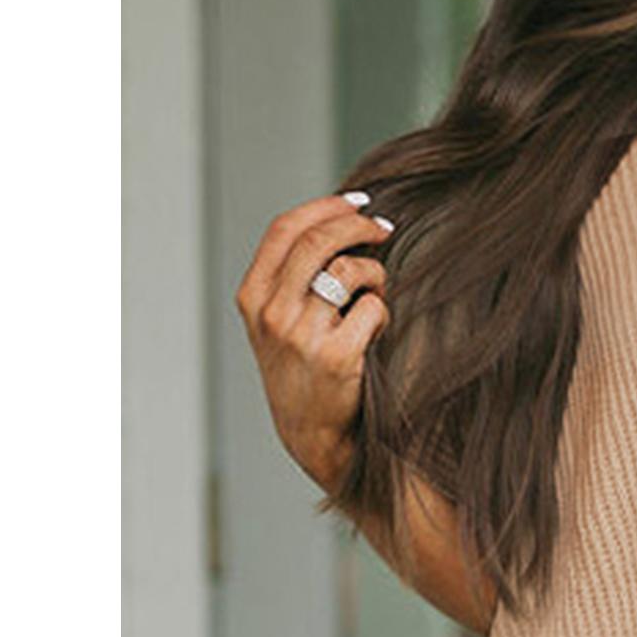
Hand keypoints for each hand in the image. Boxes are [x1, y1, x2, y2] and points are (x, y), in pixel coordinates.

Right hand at [234, 191, 395, 491]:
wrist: (312, 433)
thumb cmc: (304, 368)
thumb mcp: (278, 320)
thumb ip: (295, 275)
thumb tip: (345, 219)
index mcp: (252, 297)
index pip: (285, 229)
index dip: (326, 207)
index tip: (358, 203)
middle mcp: (271, 313)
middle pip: (319, 241)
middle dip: (359, 226)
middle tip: (384, 229)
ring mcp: (301, 335)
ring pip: (349, 271)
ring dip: (374, 274)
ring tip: (375, 293)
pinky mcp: (336, 356)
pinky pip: (374, 308)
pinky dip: (382, 314)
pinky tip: (374, 334)